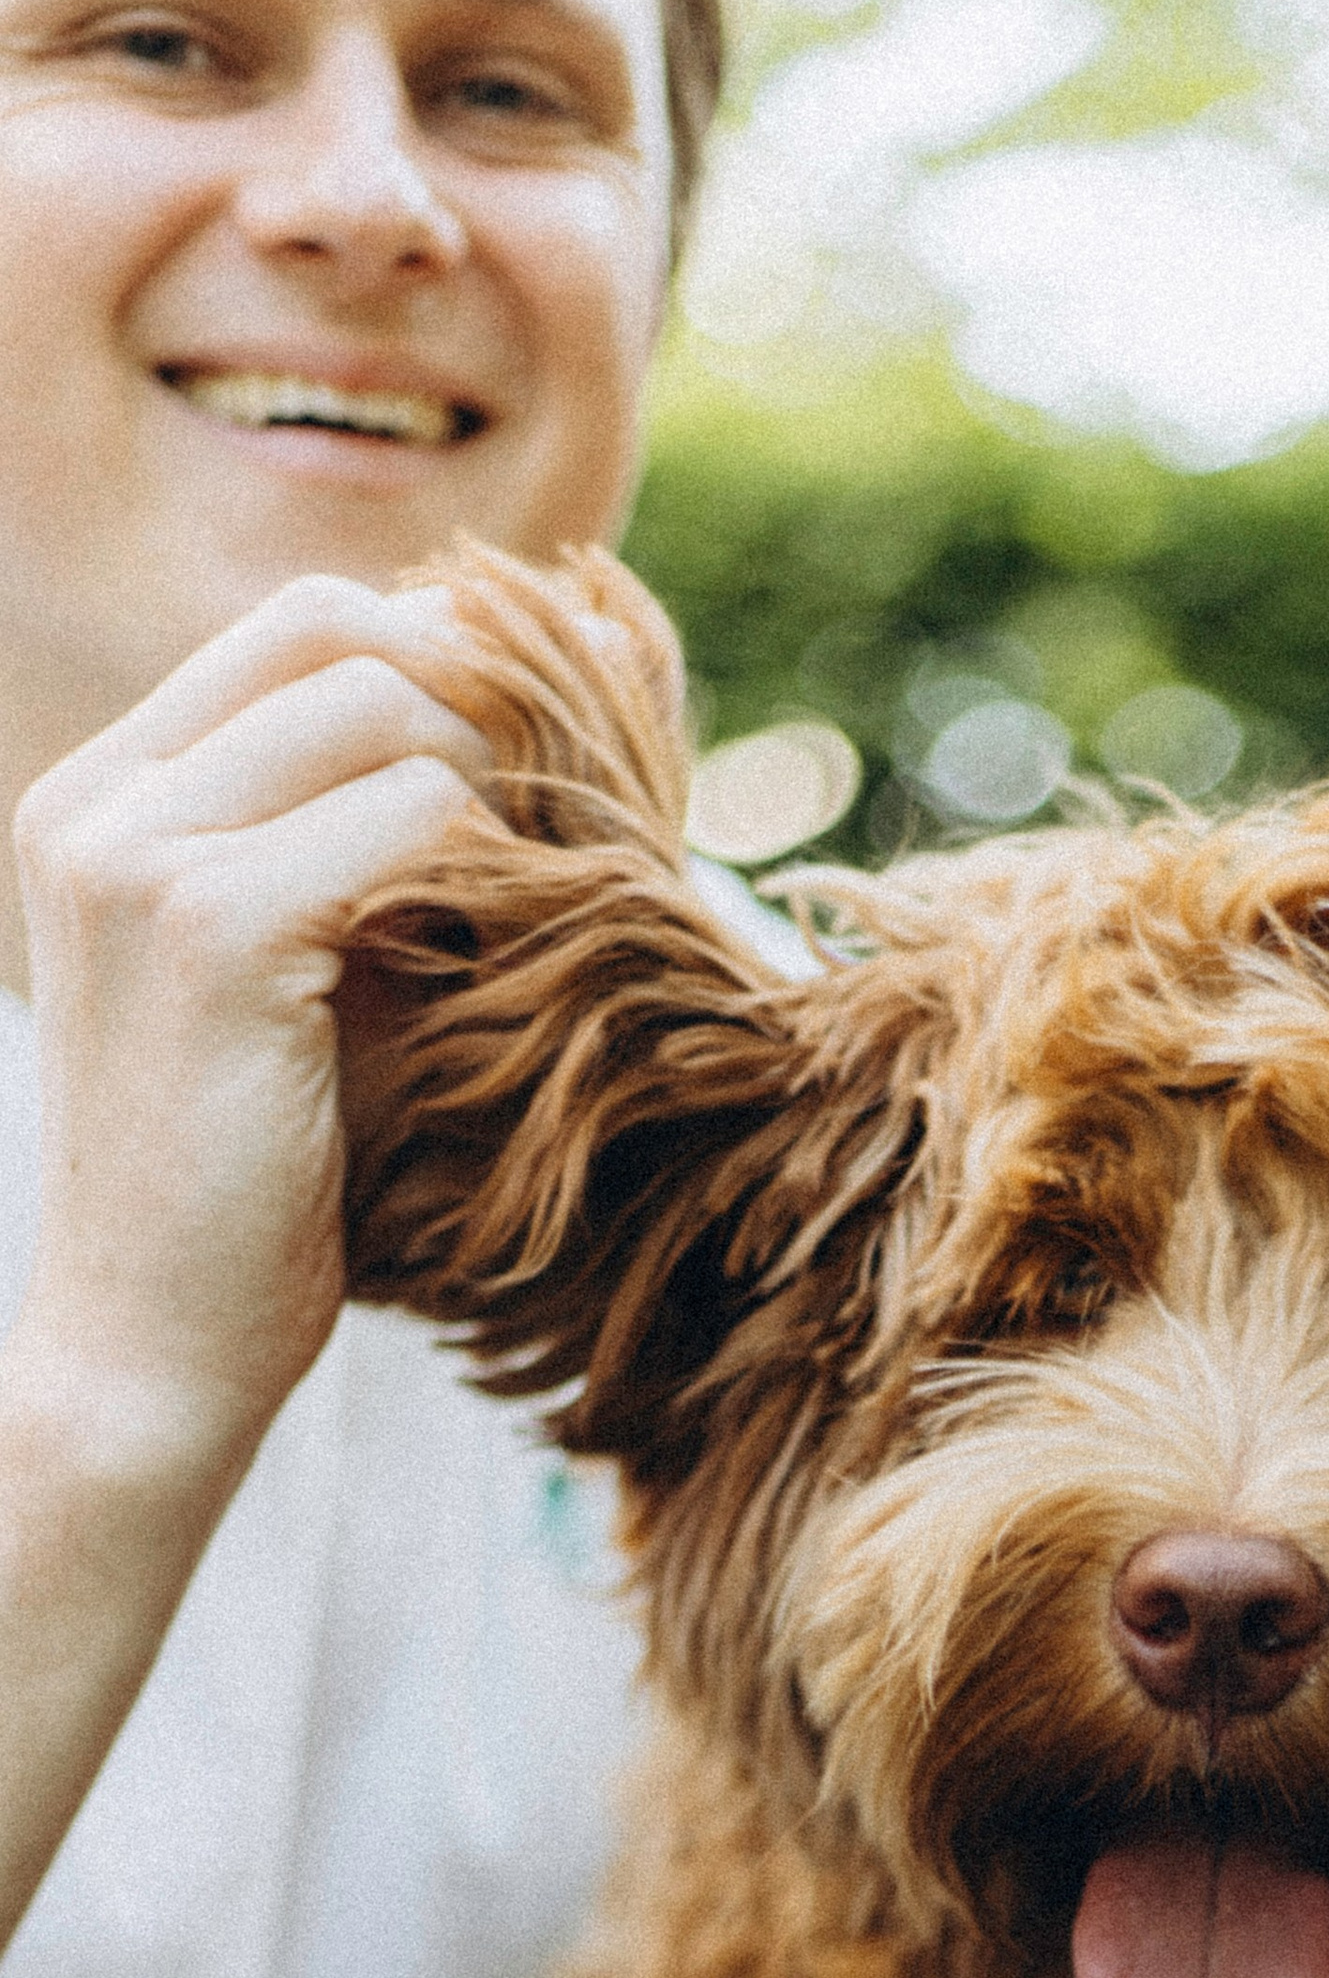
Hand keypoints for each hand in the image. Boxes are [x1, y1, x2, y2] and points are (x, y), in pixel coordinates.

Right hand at [12, 574, 493, 1498]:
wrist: (154, 1351)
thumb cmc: (247, 1199)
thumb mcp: (300, 989)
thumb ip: (360, 861)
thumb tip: (523, 745)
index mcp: (102, 801)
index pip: (291, 626)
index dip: (437, 651)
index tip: (549, 738)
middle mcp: (98, 801)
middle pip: (332, 626)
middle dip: (478, 687)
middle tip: (581, 791)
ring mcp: (139, 852)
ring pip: (383, 705)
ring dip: (499, 777)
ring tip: (557, 882)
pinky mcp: (209, 923)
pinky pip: (410, 815)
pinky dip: (495, 862)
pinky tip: (525, 947)